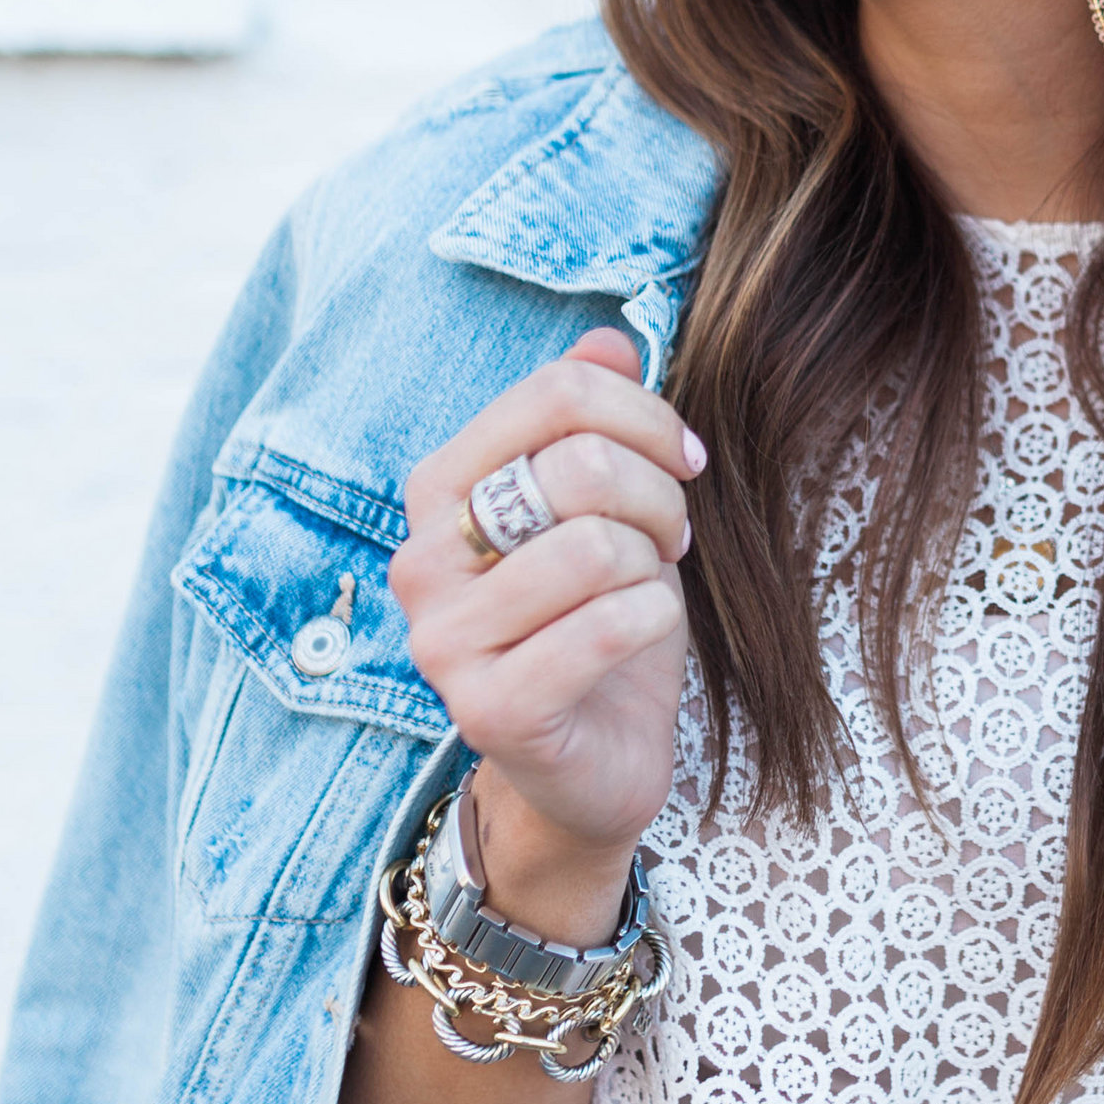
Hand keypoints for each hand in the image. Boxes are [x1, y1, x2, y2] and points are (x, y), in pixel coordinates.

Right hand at [390, 330, 706, 938]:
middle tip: (672, 536)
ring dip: (655, 564)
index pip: (553, 392)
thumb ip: (592, 420)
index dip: (644, 414)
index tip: (683, 457)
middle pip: (576, 464)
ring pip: (596, 546)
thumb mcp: (606, 508)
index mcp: (439, 489)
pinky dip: (654, 620)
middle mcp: (420, 559)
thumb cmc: (598, 622)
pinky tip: (643, 640)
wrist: (591, 764)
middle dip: (659, 494)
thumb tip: (607, 339)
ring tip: (650, 587)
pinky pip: (610, 625)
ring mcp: (442, 639)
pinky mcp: (487, 709)